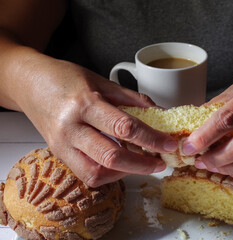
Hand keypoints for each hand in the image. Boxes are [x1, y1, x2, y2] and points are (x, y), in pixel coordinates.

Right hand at [15, 56, 177, 186]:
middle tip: (160, 163)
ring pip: (96, 173)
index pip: (124, 127)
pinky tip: (120, 165)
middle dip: (142, 165)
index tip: (168, 144)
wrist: (29, 83)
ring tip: (141, 164)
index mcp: (84, 104)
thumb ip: (131, 99)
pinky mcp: (59, 154)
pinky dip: (108, 174)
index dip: (151, 139)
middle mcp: (71, 128)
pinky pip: (85, 174)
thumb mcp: (101, 81)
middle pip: (111, 157)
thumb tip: (159, 112)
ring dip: (124, 173)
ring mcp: (62, 144)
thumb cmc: (64, 78)